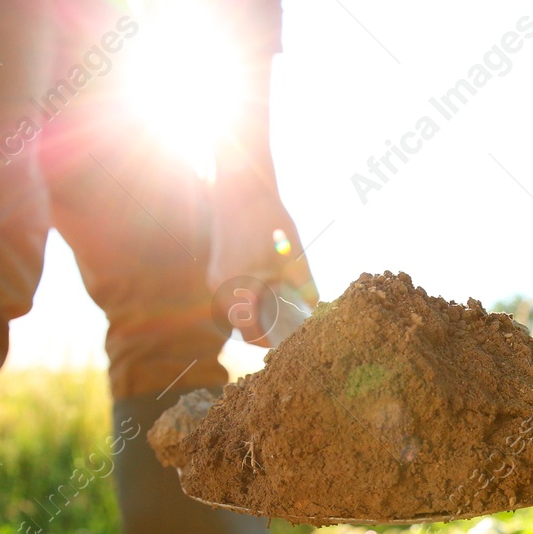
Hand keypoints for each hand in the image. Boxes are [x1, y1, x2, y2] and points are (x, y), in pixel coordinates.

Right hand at [208, 179, 317, 345]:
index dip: (273, 343)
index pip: (253, 335)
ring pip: (236, 313)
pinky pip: (232, 296)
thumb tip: (316, 314)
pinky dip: (249, 301)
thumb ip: (305, 290)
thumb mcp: (294, 259)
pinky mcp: (218, 270)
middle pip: (243, 328)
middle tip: (291, 332)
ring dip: (256, 316)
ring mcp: (215, 280)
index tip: (292, 346)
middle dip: (265, 332)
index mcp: (236, 293)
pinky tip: (269, 293)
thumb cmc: (268, 222)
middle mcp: (219, 290)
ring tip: (282, 313)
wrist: (240, 187)